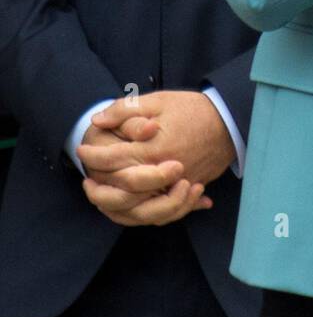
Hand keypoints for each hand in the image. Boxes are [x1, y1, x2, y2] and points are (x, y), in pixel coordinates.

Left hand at [78, 90, 232, 225]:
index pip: (113, 159)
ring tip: (102, 197)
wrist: (228, 122)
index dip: (92, 155)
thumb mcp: (158, 100)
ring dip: (117, 207)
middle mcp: (163, 173)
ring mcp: (177, 186)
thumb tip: (98, 120)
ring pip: (141, 211)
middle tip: (85, 180)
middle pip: (123, 192)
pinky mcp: (186, 193)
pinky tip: (128, 207)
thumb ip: (126, 109)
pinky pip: (162, 214)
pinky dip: (142, 215)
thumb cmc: (192, 109)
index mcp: (153, 149)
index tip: (80, 150)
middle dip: (99, 189)